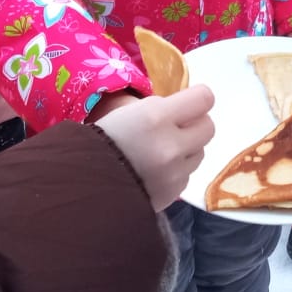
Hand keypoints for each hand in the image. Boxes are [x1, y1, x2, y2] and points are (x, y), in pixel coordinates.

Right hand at [96, 85, 215, 211]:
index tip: (188, 102)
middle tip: (176, 127)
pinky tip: (155, 171)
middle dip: (195, 125)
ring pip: (200, 152)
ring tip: (161, 152)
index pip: (204, 98)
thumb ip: (160, 109)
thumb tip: (185, 109)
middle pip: (208, 127)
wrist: (82, 186)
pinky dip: (176, 171)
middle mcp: (171, 145)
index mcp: (156, 117)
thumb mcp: (127, 113)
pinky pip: (186, 175)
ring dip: (186, 149)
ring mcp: (174, 172)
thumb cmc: (99, 141)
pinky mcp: (173, 192)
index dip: (197, 99)